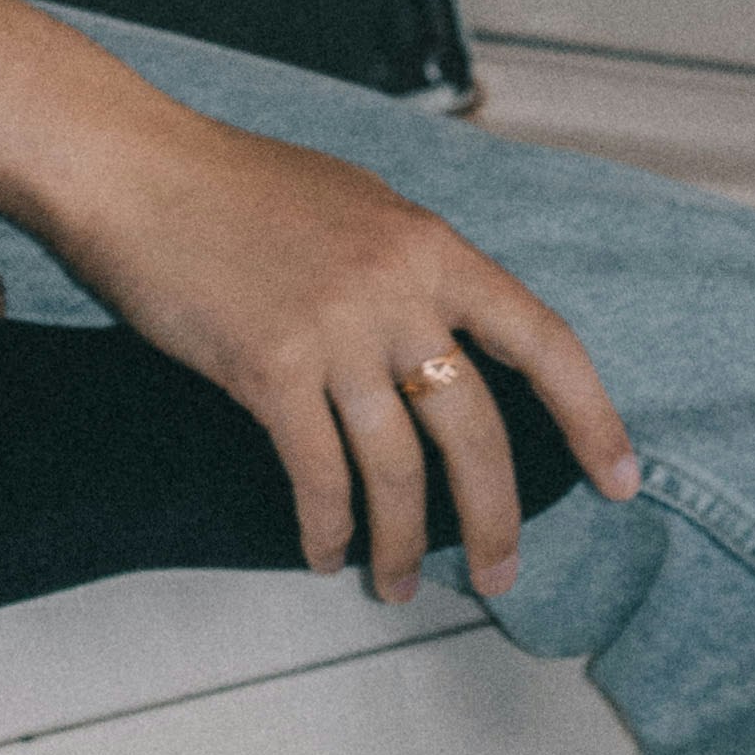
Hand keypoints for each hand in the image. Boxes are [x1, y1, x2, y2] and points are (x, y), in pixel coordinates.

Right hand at [64, 105, 642, 605]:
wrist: (134, 169)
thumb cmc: (231, 181)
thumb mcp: (352, 201)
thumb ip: (406, 266)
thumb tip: (440, 334)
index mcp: (427, 244)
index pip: (542, 340)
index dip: (591, 417)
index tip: (621, 478)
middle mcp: (394, 289)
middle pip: (475, 432)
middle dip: (496, 519)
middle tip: (501, 574)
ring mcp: (333, 331)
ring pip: (396, 470)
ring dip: (403, 544)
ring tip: (397, 585)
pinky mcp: (268, 369)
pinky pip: (318, 475)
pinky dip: (327, 527)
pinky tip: (327, 551)